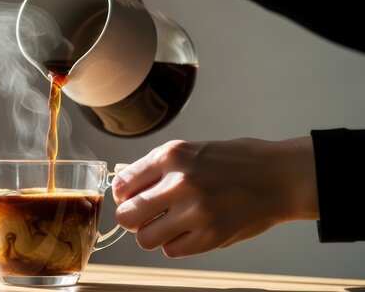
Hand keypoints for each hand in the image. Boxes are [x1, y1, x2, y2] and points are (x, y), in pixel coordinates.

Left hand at [112, 137, 317, 257]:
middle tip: (143, 216)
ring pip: (145, 239)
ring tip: (166, 225)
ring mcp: (196, 212)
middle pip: (126, 216)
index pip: (121, 184)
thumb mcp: (191, 150)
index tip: (129, 198)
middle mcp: (180, 183)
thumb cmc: (236, 161)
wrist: (280, 176)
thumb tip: (124, 184)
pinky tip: (188, 231)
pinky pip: (171, 251)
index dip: (122, 196)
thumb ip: (156, 168)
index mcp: (171, 156)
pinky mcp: (211, 236)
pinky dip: (175, 244)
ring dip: (151, 234)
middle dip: (131, 218)